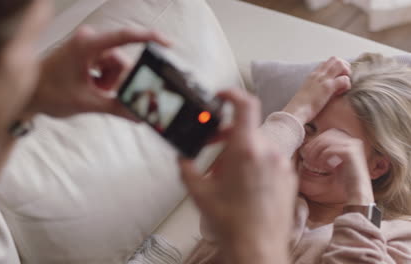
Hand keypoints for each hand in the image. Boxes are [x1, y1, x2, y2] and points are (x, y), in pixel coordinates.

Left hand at [28, 27, 169, 117]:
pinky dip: (105, 82)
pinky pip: (108, 69)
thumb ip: (116, 108)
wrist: (26, 94)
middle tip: (112, 97)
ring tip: (94, 94)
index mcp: (87, 45)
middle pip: (121, 61)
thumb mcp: (86, 103)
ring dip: (110, 84)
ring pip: (116, 67)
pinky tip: (92, 90)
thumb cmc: (48, 93)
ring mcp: (88, 48)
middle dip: (119, 82)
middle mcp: (89, 41)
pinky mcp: (87, 55)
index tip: (167, 44)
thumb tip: (139, 116)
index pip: (125, 37)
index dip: (149, 38)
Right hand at [179, 89, 296, 263]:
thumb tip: (183, 157)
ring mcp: (281, 164)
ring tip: (228, 174)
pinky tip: (245, 185)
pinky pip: (270, 160)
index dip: (232, 93)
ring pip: (257, 145)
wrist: (258, 247)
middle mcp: (267, 152)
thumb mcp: (198, 192)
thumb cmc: (231, 222)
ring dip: (241, 151)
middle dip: (227, 134)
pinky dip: (255, 163)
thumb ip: (186, 168)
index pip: (245, 104)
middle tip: (213, 146)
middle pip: (246, 129)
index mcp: (245, 150)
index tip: (221, 95)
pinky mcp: (289, 177)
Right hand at [283, 57, 350, 123]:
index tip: (336, 79)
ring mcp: (322, 80)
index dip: (334, 68)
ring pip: (340, 64)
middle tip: (343, 79)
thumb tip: (316, 95)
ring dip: (346, 73)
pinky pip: (344, 79)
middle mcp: (317, 75)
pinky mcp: (328, 87)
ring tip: (343, 85)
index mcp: (311, 76)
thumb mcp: (305, 95)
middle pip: (335, 59)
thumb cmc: (299, 108)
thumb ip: (312, 90)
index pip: (325, 63)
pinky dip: (347, 85)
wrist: (295, 112)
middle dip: (344, 67)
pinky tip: (341, 93)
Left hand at [302, 128, 373, 204]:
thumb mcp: (334, 163)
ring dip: (316, 152)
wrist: (358, 192)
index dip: (316, 141)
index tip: (308, 153)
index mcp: (350, 142)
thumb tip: (308, 146)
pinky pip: (329, 150)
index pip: (329, 133)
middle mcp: (353, 141)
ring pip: (326, 141)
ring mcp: (353, 146)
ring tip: (313, 163)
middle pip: (326, 135)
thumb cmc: (345, 180)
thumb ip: (325, 152)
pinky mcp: (350, 153)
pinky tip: (323, 167)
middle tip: (307, 158)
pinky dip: (322, 158)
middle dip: (314, 145)